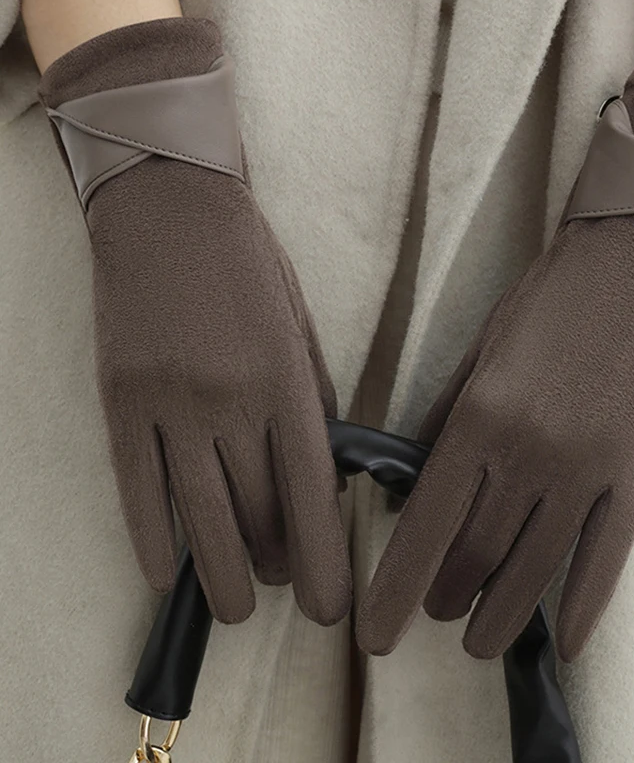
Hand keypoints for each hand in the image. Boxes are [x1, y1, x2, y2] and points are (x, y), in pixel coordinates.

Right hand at [38, 19, 350, 625]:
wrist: (166, 210)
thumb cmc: (248, 266)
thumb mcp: (301, 328)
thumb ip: (313, 405)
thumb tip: (317, 477)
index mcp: (286, 381)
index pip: (311, 493)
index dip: (324, 559)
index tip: (332, 605)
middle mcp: (230, 402)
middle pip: (256, 514)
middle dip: (278, 566)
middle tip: (285, 587)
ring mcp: (168, 406)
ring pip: (198, 519)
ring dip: (220, 576)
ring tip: (238, 604)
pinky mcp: (119, 404)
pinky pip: (136, 493)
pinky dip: (152, 544)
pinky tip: (168, 579)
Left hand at [357, 63, 633, 660]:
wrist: (633, 267)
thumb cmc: (543, 304)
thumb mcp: (476, 353)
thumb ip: (441, 423)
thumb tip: (411, 490)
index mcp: (478, 417)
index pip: (425, 525)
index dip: (395, 587)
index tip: (374, 635)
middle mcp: (528, 452)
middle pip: (477, 553)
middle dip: (446, 594)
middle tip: (435, 610)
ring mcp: (588, 468)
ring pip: (536, 568)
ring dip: (501, 616)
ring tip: (478, 640)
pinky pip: (608, 557)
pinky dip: (586, 607)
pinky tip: (568, 643)